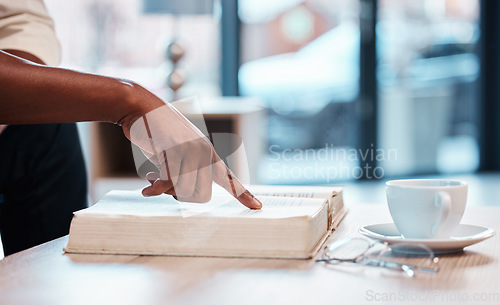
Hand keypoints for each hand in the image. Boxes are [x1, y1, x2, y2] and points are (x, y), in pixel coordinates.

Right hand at [121, 99, 261, 208]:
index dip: (243, 194)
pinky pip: (168, 183)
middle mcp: (204, 153)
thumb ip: (185, 171)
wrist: (142, 107)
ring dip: (165, 191)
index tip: (258, 206)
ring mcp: (191, 150)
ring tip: (153, 179)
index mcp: (208, 154)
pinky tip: (147, 189)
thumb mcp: (177, 154)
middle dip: (182, 197)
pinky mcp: (174, 150)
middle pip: (202, 196)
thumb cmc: (158, 133)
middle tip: (165, 187)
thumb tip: (183, 194)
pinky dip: (156, 189)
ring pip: (184, 191)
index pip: (229, 178)